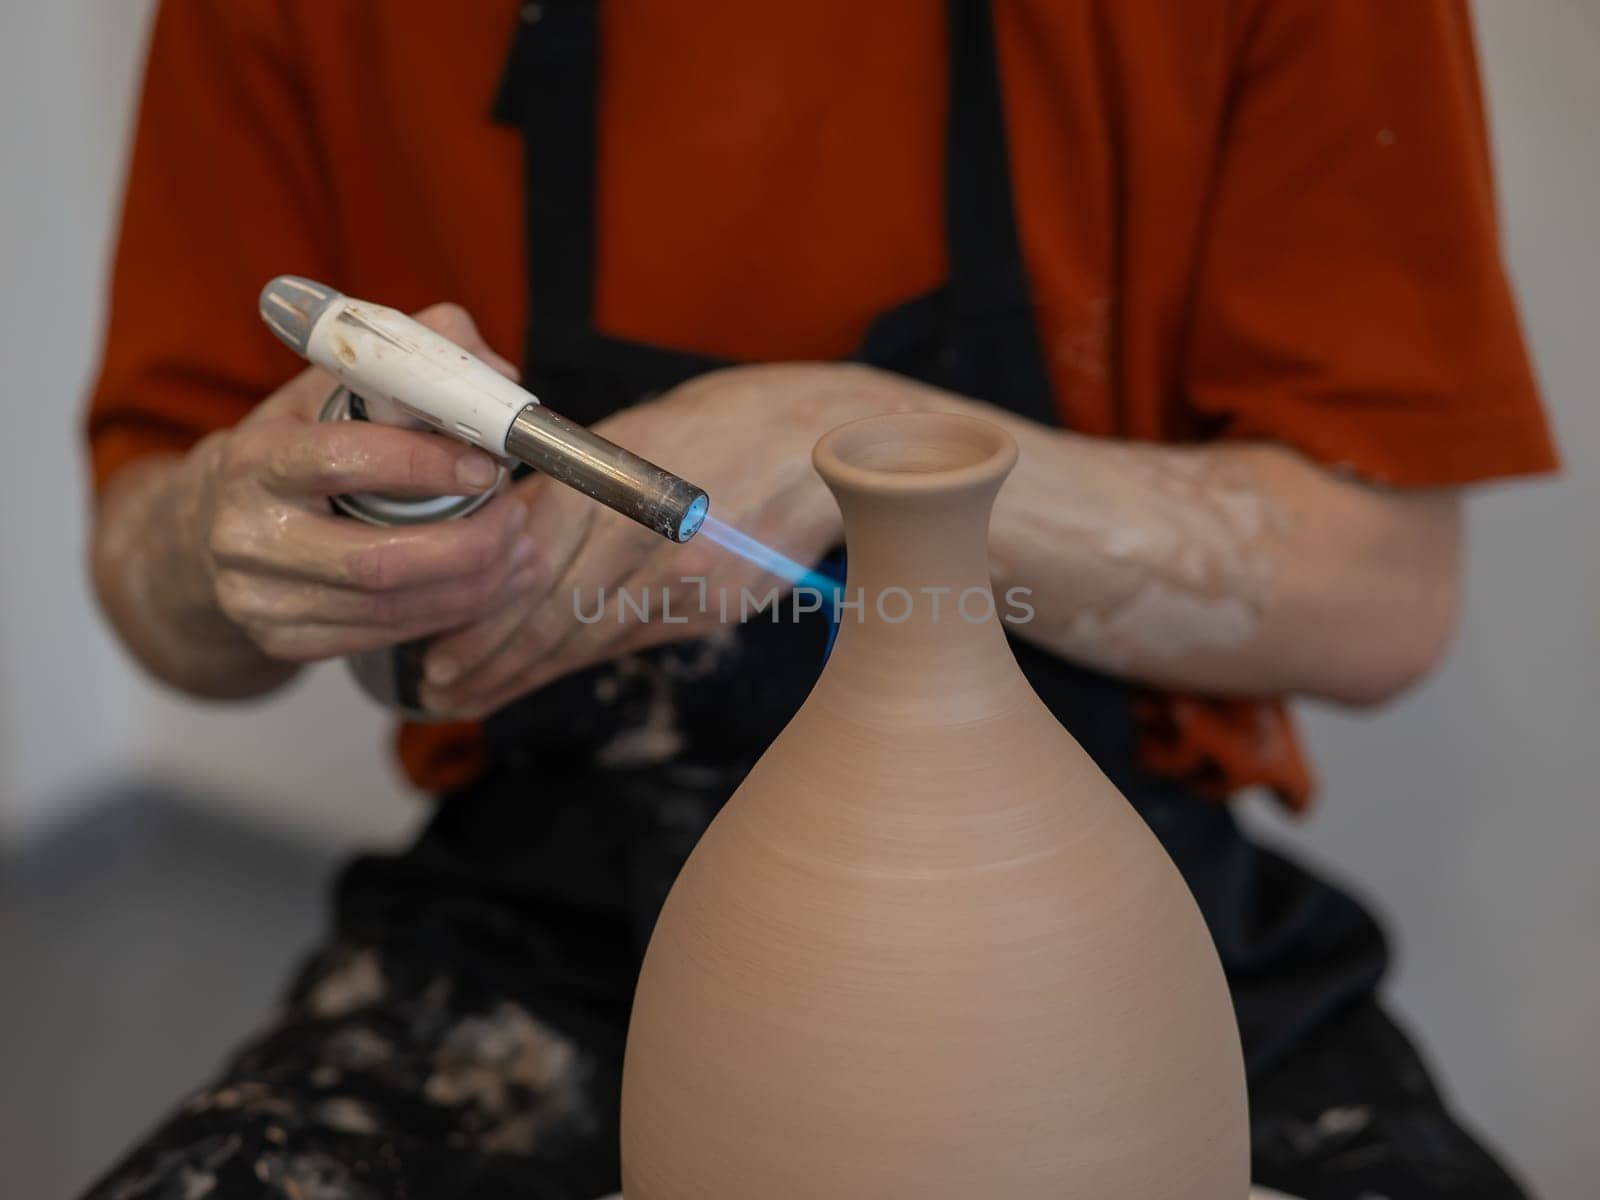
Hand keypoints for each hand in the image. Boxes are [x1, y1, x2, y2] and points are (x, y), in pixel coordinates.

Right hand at [169, 305, 535, 662]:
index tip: (489, 465)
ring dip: (474, 586)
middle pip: (378, 561)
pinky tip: (486, 588)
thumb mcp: (332, 391)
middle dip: (469, 546)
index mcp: (255, 458)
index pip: (343, 460)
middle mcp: (246, 534)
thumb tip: (496, 374)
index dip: (425, 465)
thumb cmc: (295, 450)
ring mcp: (261, 598)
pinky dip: (448, 614)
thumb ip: (412, 361)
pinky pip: (385, 636)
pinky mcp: (283, 642)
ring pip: (392, 608)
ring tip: (518, 554)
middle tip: (517, 520)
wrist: (211, 527)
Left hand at [418, 364, 918, 716]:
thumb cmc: (726, 423)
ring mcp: (689, 581)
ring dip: (526, 674)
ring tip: (474, 696)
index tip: (435, 652)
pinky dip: (580, 662)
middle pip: (553, 615)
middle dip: (490, 661)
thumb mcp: (636, 432)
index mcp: (619, 482)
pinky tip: (545, 675)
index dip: (479, 619)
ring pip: (588, 639)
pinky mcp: (716, 607)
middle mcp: (651, 538)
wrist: (825, 445)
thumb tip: (500, 533)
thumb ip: (568, 484)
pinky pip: (631, 640)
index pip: (530, 566)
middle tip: (439, 690)